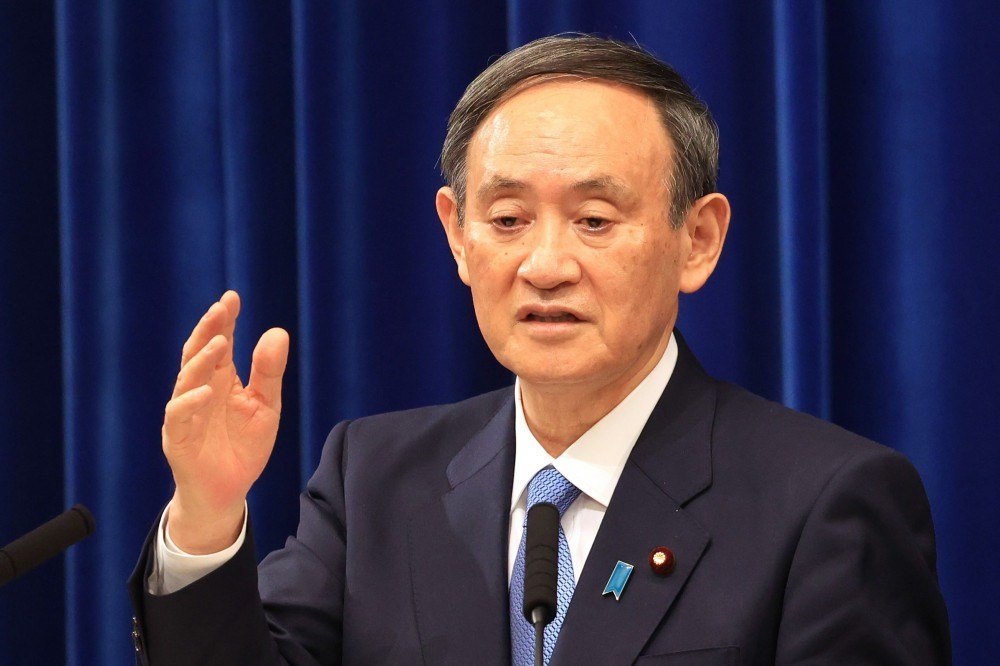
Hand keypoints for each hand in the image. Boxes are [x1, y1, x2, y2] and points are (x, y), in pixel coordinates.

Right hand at [161, 290, 288, 552]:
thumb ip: (269, 372)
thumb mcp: (266, 406)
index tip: (232, 297)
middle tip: (220, 308)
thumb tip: (278, 332)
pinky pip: (179, 416)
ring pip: (187, 380)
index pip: (219, 342)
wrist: (228, 491)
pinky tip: (207, 392)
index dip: (223, 320)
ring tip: (220, 342)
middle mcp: (200, 390)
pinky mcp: (178, 438)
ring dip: (201, 361)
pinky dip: (191, 403)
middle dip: (207, 330)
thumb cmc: (244, 445)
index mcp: (221, 379)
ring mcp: (186, 413)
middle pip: (198, 353)